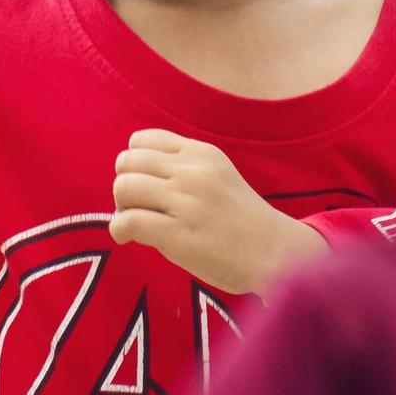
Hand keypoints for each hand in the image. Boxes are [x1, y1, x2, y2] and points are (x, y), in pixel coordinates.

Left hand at [109, 129, 327, 297]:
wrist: (276, 254)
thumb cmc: (243, 221)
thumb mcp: (218, 176)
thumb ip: (183, 168)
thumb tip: (134, 175)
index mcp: (202, 153)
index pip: (142, 139)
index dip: (134, 163)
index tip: (144, 186)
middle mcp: (193, 171)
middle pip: (127, 162)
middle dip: (124, 185)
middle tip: (137, 208)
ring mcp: (186, 201)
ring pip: (124, 187)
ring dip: (121, 207)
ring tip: (135, 224)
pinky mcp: (179, 234)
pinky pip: (128, 220)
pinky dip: (119, 229)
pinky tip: (128, 238)